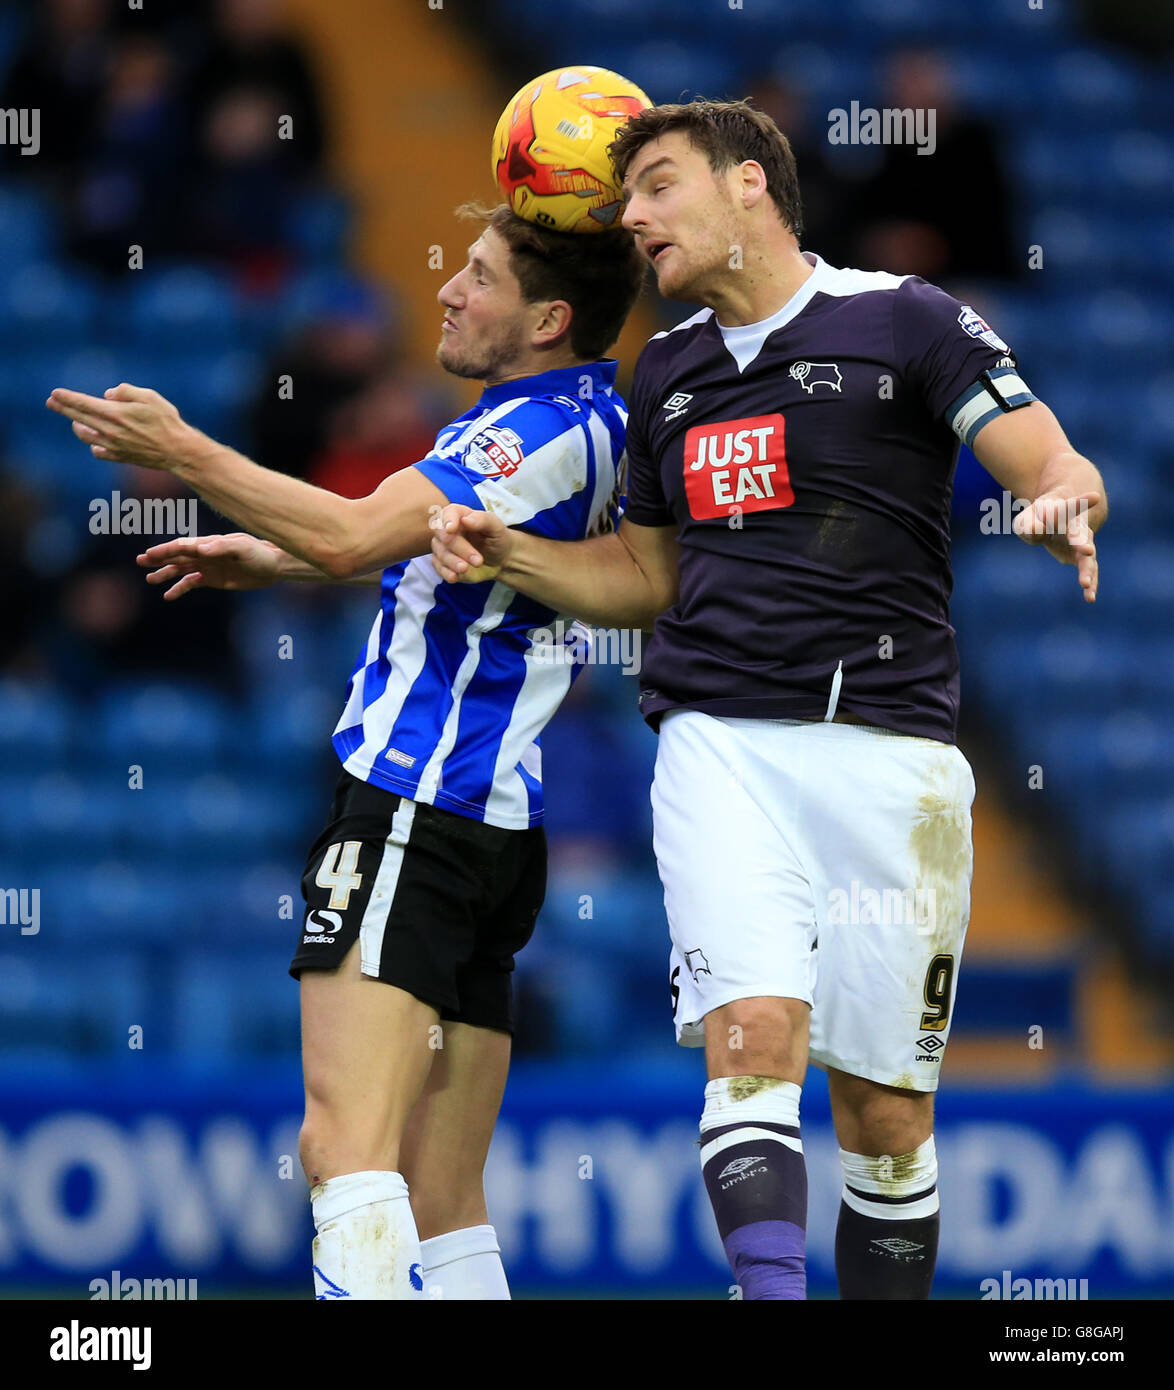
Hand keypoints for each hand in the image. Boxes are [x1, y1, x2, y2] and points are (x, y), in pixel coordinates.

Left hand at [46, 383, 194, 469]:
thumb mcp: (150, 397)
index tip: (54, 393)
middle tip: (51, 402)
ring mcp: (113, 446)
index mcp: (115, 413)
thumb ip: (126, 391)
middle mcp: (110, 430)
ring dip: (77, 426)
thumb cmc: (167, 421)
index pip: (83, 403)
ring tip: (75, 421)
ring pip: (85, 435)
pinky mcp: (121, 457)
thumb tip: (108, 394)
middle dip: (62, 408)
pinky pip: (98, 452)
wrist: (178, 451)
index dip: (66, 397)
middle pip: (78, 417)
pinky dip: (94, 445)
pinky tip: (96, 441)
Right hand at [137, 533, 283, 599]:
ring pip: (181, 570)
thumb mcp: (243, 548)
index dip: (166, 550)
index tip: (149, 554)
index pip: (183, 546)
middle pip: (177, 556)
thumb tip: (201, 548)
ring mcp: (207, 566)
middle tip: (140, 561)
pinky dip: (179, 589)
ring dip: (165, 574)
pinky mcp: (213, 579)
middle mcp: (205, 554)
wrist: (273, 567)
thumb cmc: (259, 554)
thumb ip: (222, 547)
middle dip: (158, 558)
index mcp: (209, 544)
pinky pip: (191, 583)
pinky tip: (168, 596)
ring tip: (149, 580)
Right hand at [429, 503, 513, 582]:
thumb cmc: (497, 538)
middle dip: (460, 549)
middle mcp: (447, 530)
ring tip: (467, 569)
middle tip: (478, 560)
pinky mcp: (443, 563)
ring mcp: (443, 547)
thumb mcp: (497, 527)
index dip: (448, 520)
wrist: (500, 559)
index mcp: (459, 515)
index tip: (451, 529)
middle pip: (444, 536)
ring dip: (454, 563)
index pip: (448, 513)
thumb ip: (483, 520)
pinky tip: (454, 577)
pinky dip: (446, 573)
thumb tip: (465, 520)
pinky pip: (439, 568)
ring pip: (441, 554)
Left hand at [1012, 490, 1100, 602]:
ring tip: (1085, 584)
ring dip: (1087, 570)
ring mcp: (1083, 543)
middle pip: (1081, 534)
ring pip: (1088, 556)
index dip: (1083, 501)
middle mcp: (1078, 527)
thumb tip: (1037, 530)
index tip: (1095, 497)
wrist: (1060, 514)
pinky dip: (1090, 583)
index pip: (1071, 506)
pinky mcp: (1082, 557)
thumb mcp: (1027, 517)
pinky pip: (1089, 570)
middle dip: (1082, 542)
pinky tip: (1090, 598)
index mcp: (1064, 511)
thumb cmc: (1039, 516)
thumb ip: (1029, 524)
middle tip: (1086, 550)